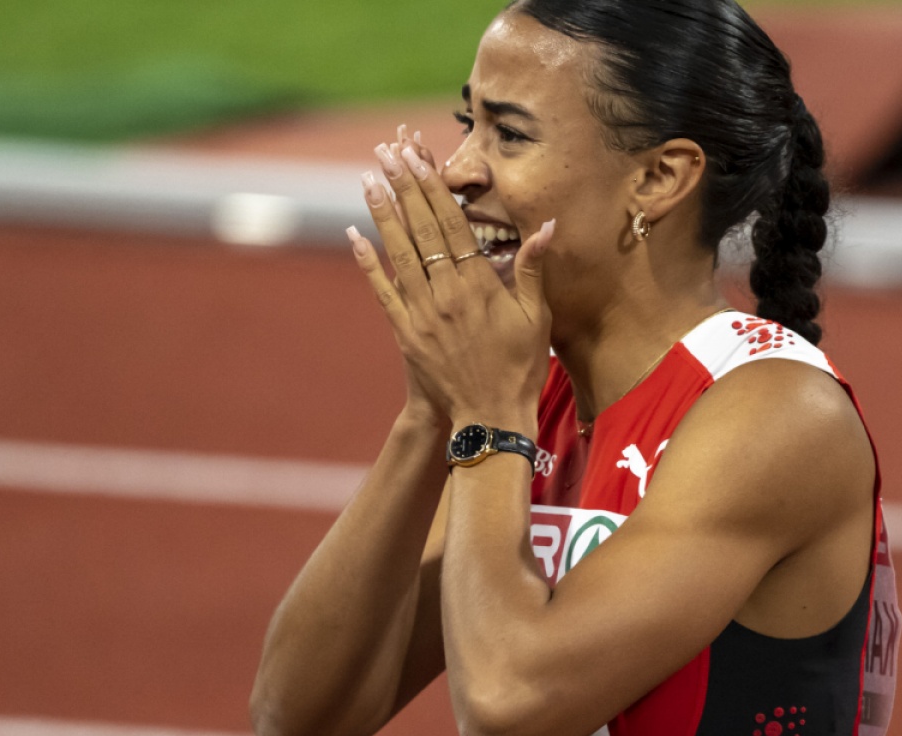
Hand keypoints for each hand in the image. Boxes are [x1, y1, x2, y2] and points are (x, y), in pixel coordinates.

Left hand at [347, 131, 553, 430]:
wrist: (490, 417)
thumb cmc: (520, 366)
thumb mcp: (536, 317)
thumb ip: (535, 269)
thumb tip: (547, 226)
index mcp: (479, 284)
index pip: (452, 223)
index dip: (433, 186)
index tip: (419, 157)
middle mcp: (446, 292)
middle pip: (421, 228)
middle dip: (404, 186)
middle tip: (387, 152)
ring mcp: (422, 312)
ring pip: (398, 252)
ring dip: (382, 212)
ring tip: (368, 178)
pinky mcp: (405, 332)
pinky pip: (382, 291)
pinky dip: (367, 263)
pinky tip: (353, 236)